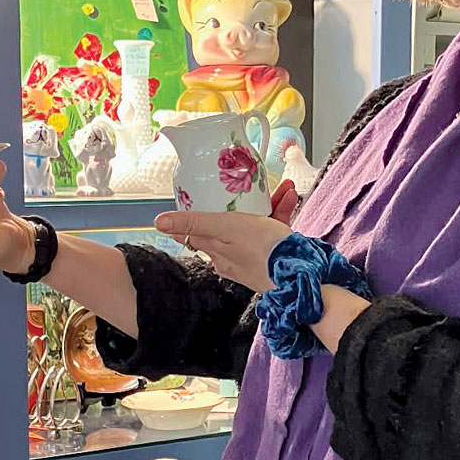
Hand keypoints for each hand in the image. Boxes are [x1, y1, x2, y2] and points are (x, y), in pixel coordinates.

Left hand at [154, 180, 298, 292]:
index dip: (194, 215)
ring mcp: (255, 255)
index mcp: (217, 250)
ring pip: (256, 223)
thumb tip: (159, 222)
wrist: (300, 273)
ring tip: (281, 189)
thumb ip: (194, 223)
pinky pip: (275, 229)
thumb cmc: (262, 251)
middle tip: (251, 186)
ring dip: (268, 204)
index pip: (196, 232)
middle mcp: (233, 255)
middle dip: (242, 202)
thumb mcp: (224, 228)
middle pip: (230, 222)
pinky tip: (289, 199)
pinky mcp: (275, 255)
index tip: (195, 200)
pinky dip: (281, 212)